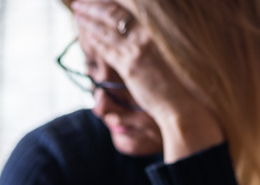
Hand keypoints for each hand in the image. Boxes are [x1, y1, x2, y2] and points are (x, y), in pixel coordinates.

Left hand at [71, 0, 223, 160]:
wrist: (182, 101)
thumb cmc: (179, 76)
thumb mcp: (168, 47)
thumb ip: (150, 34)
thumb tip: (133, 25)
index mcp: (157, 25)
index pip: (127, 4)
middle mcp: (147, 32)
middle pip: (112, 12)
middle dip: (92, 6)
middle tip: (79, 2)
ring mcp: (137, 49)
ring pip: (106, 29)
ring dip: (88, 20)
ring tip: (77, 13)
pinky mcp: (129, 66)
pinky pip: (106, 50)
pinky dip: (95, 41)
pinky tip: (87, 36)